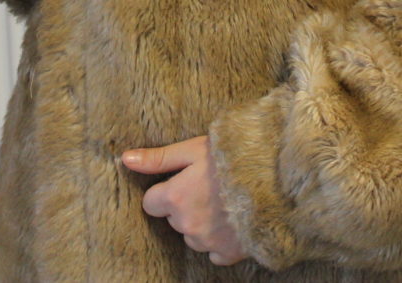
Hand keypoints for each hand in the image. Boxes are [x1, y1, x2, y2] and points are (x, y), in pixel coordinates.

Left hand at [122, 136, 245, 266]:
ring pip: (192, 236)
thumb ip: (158, 158)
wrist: (275, 176)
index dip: (166, 191)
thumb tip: (125, 159)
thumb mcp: (193, 149)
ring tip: (223, 202)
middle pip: (173, 219)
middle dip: (185, 206)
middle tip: (208, 187)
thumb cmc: (233, 156)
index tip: (183, 181)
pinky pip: (214, 253)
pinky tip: (232, 221)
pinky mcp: (228, 252)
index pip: (150, 203)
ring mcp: (207, 242)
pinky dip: (219, 241)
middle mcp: (187, 224)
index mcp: (174, 198)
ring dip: (202, 223)